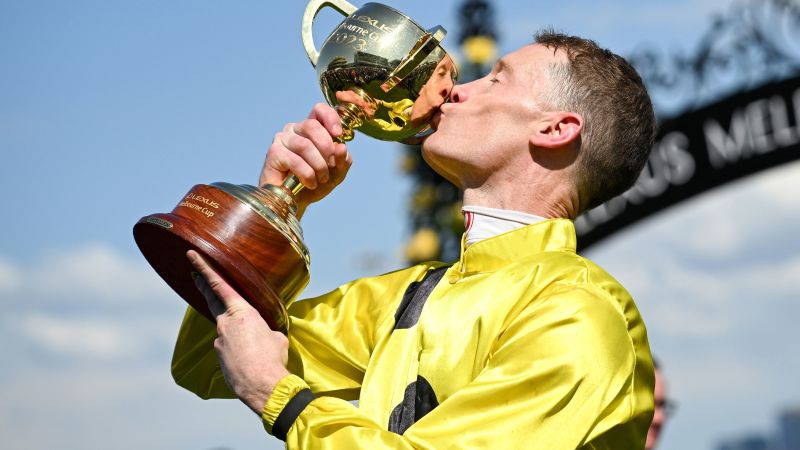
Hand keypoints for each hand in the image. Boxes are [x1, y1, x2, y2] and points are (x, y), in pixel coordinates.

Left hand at [187, 250, 289, 415]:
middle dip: (203, 286)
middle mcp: (225, 323)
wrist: (262, 385)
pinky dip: (237, 349)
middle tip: (195, 276)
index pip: (219, 285)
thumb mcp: (276, 336)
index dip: (204, 269)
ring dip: (234, 331)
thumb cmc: (272, 357)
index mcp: (242, 312)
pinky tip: (250, 358)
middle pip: (211, 300)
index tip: (192, 256)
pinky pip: (227, 347)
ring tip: (253, 343)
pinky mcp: (219, 357)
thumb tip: (264, 334)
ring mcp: (219, 341)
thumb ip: (265, 329)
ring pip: (225, 329)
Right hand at [260, 103, 351, 212]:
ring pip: (305, 145)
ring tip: (321, 178)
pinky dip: (307, 174)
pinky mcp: (273, 153)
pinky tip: (309, 183)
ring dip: (318, 165)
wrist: (296, 202)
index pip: (319, 110)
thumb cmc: (314, 183)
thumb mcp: (336, 173)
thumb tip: (341, 147)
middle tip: (330, 165)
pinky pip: (295, 160)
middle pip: (312, 126)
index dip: (331, 118)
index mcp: (310, 129)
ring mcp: (282, 140)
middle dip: (327, 148)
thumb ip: (343, 160)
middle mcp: (294, 130)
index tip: (338, 135)